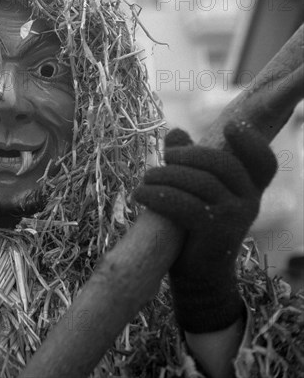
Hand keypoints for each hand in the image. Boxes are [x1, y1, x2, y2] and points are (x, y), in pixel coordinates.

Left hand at [134, 122, 276, 332]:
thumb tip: (176, 131)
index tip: (232, 126)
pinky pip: (184, 204)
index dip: (251, 142)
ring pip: (201, 181)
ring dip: (166, 175)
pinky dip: (158, 195)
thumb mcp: (195, 191)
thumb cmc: (194, 227)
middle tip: (164, 158)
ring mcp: (235, 217)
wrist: (198, 276)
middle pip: (222, 163)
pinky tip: (140, 195)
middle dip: (188, 155)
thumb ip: (188, 160)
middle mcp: (249, 201)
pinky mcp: (215, 233)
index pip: (262, 161)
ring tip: (145, 179)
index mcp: (248, 189)